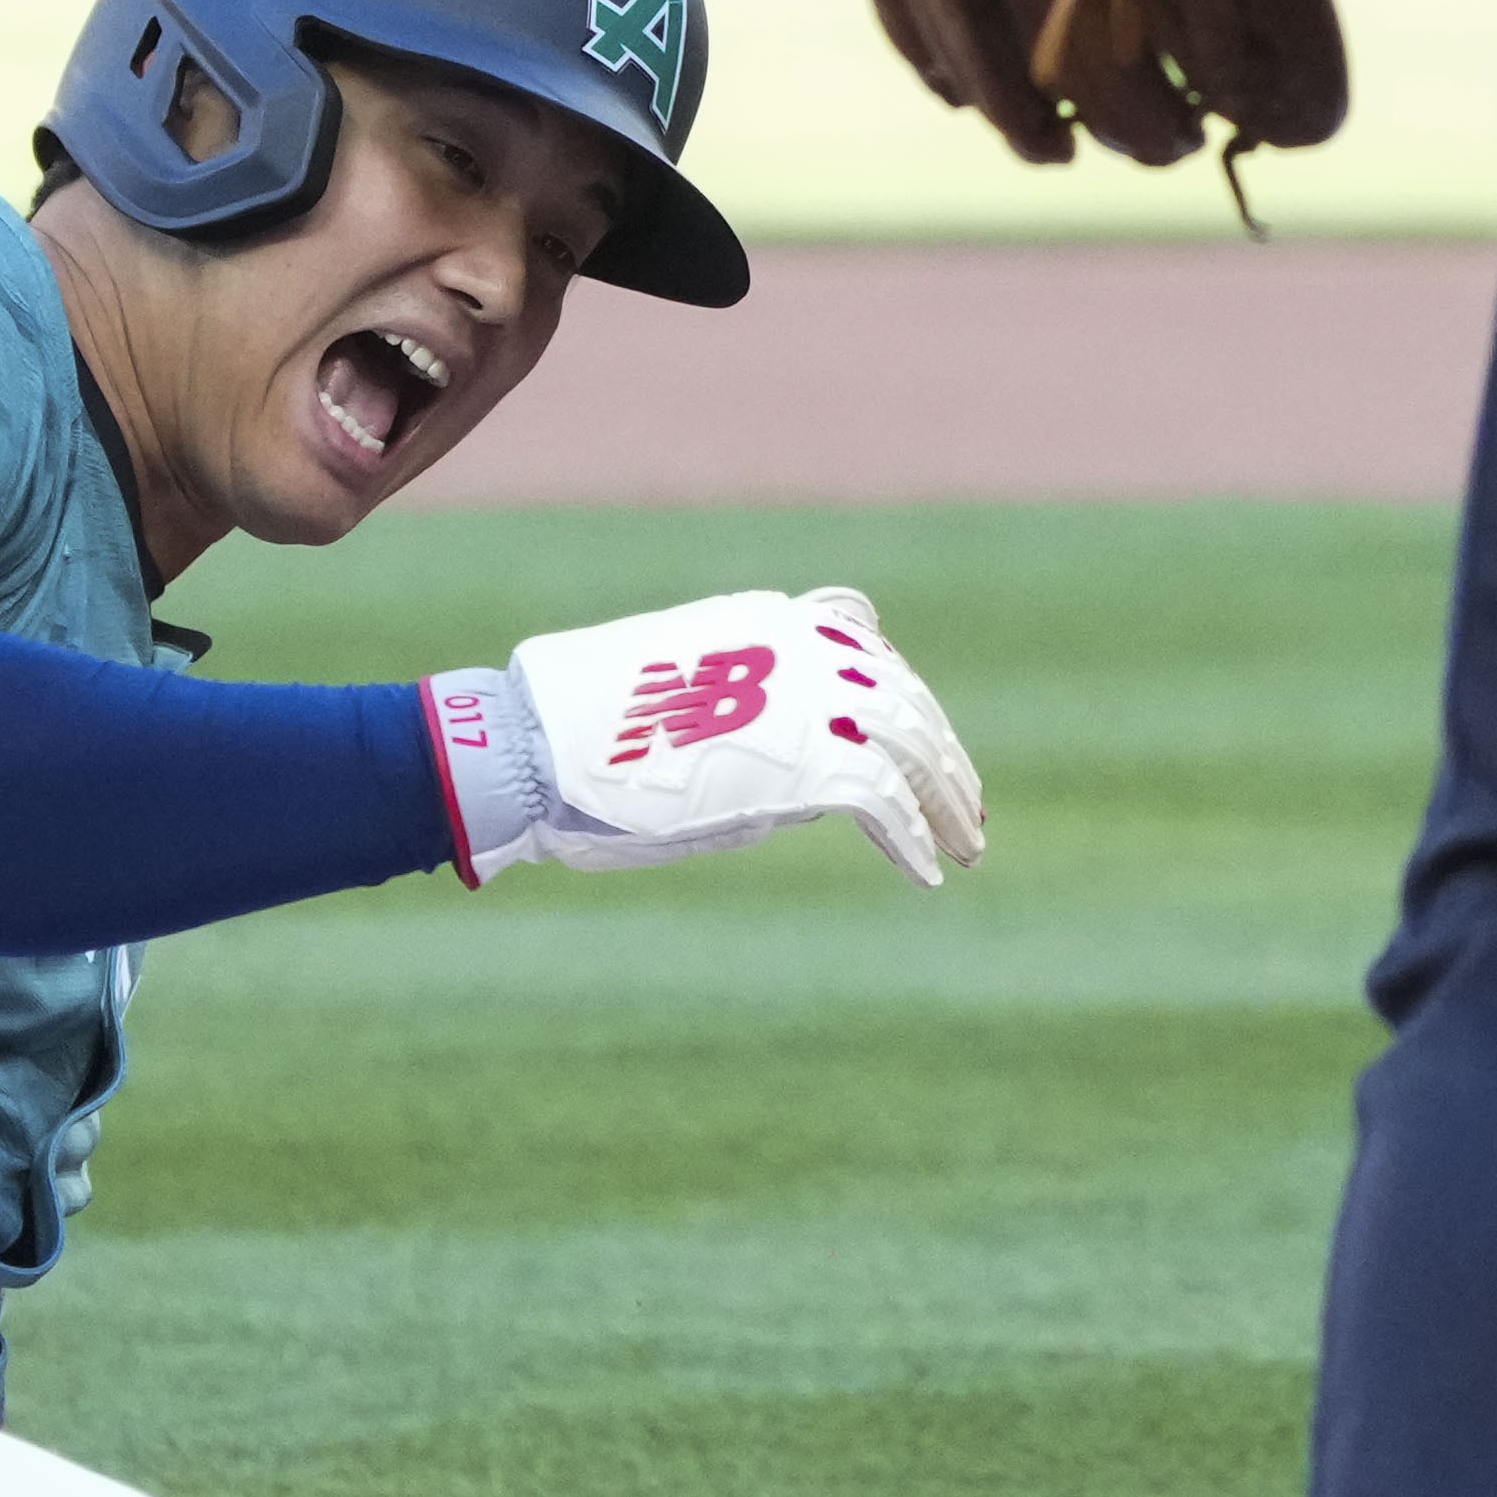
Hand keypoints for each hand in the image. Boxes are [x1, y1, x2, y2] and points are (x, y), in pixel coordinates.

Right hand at [424, 587, 988, 889]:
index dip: (904, 701)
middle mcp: (798, 646)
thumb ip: (756, 738)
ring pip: (911, 741)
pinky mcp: (802, 756)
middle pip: (902, 695)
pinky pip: (884, 795)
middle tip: (966, 810)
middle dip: (941, 755)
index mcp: (766, 624)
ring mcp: (805, 695)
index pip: (866, 648)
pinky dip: (913, 835)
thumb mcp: (685, 719)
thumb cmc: (583, 743)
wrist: (531, 748)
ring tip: (963, 847)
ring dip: (944, 798)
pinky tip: (928, 872)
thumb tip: (811, 789)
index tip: (925, 746)